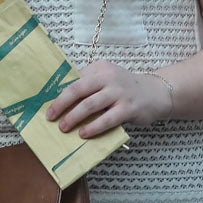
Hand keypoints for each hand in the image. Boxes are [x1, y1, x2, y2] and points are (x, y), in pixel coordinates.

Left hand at [46, 59, 172, 138]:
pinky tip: (84, 134)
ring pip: (91, 104)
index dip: (59, 93)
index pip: (74, 80)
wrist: (156, 93)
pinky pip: (107, 119)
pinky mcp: (129, 108)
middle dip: (61, 104)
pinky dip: (93, 127)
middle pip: (78, 89)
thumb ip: (89, 85)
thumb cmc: (124, 88)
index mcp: (99, 69)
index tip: (46, 105)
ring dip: (74, 117)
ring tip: (64, 127)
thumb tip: (61, 101)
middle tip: (50, 117)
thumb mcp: (107, 79)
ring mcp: (119, 92)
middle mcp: (108, 77)